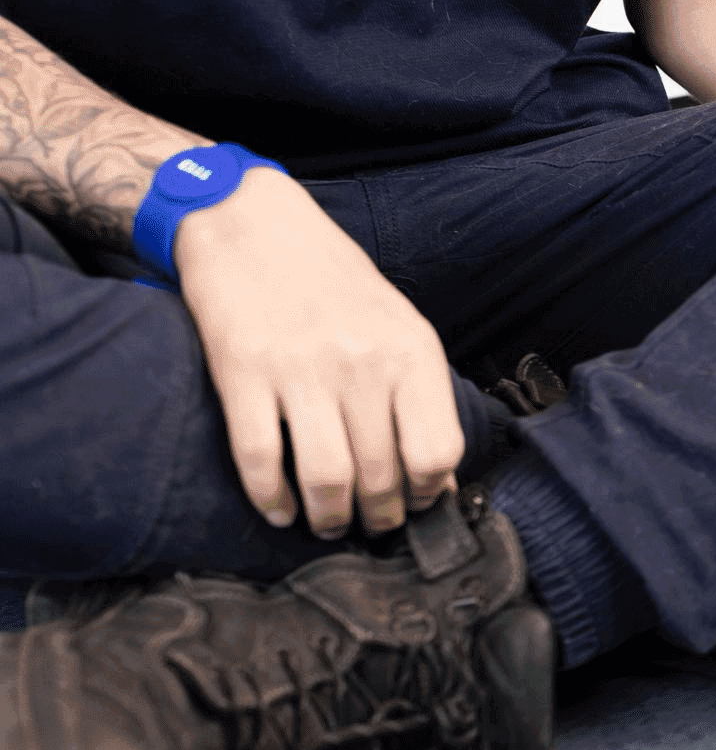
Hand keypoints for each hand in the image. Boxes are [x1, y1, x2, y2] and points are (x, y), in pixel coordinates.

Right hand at [175, 169, 462, 538]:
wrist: (251, 223)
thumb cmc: (333, 283)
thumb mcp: (398, 327)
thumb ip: (421, 399)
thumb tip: (439, 482)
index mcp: (411, 351)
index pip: (438, 451)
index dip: (429, 493)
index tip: (415, 504)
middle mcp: (361, 362)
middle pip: (382, 475)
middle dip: (378, 517)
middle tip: (369, 526)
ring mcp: (300, 368)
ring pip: (327, 478)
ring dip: (328, 519)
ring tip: (327, 524)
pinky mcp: (241, 373)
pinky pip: (260, 460)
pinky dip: (271, 500)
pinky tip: (280, 510)